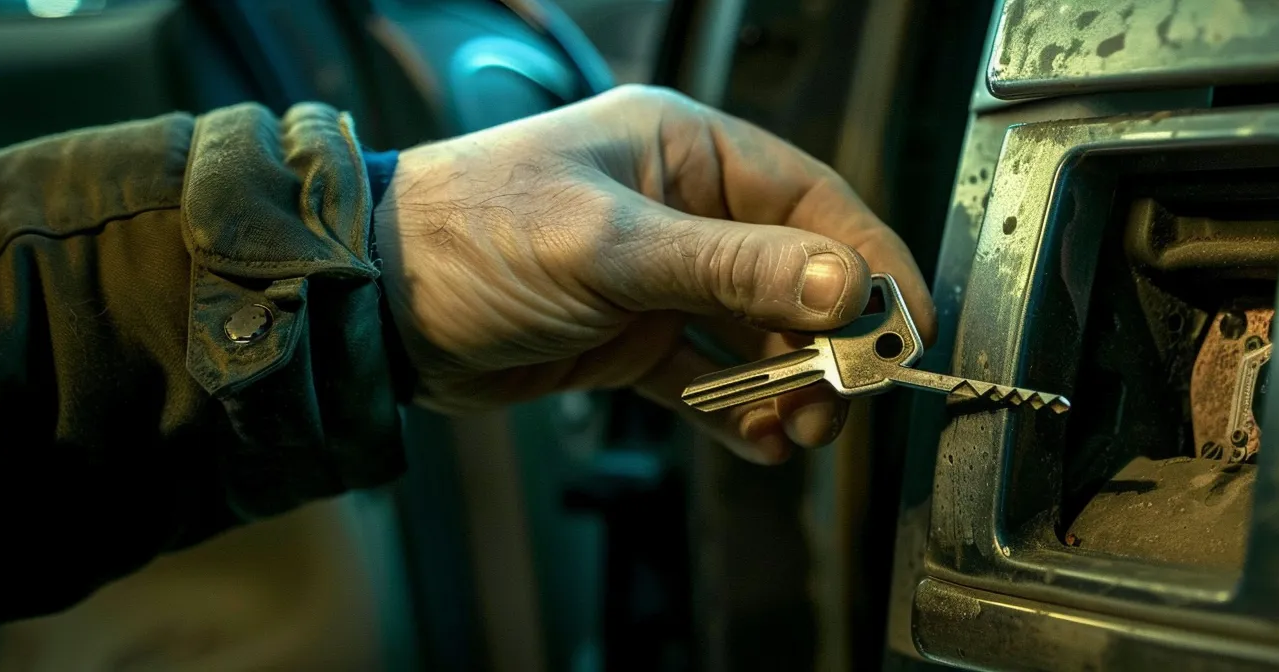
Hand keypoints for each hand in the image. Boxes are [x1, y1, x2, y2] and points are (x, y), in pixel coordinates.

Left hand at [373, 85, 934, 463]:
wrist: (373, 304)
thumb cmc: (474, 235)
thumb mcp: (610, 248)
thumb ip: (732, 268)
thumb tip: (846, 284)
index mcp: (690, 153)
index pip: (815, 205)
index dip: (871, 267)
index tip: (905, 332)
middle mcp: (686, 211)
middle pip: (797, 278)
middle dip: (826, 345)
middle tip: (835, 406)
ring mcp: (663, 279)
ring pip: (760, 334)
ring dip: (787, 387)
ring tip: (792, 434)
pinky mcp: (635, 340)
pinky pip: (711, 378)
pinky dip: (738, 412)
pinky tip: (755, 443)